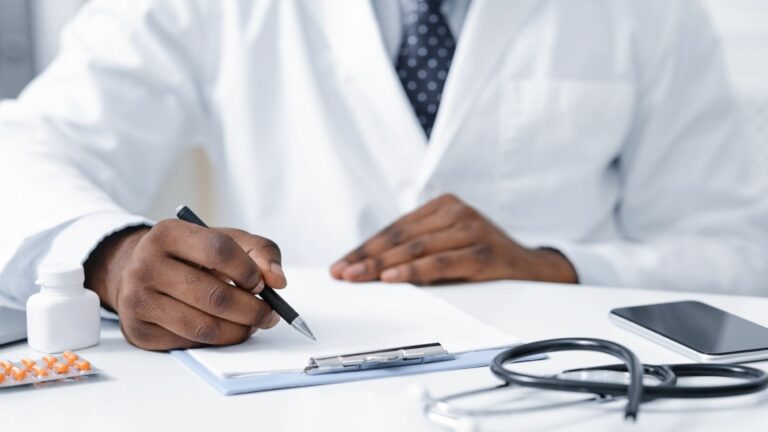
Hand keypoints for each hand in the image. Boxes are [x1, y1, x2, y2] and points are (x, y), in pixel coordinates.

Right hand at [84, 220, 286, 349]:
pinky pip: (189, 343)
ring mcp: (138, 300)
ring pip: (203, 326)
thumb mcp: (224, 240)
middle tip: (269, 314)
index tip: (261, 283)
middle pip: (214, 295)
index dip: (247, 270)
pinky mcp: (138, 331)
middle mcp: (146, 265)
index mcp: (168, 233)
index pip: (218, 251)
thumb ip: (260, 252)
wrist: (139, 271)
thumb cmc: (191, 255)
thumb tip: (278, 281)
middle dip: (252, 309)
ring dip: (238, 330)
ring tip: (252, 324)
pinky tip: (225, 330)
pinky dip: (216, 341)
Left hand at [330, 194, 577, 284]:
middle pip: (400, 237)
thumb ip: (418, 247)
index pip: (395, 228)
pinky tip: (392, 278)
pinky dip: (413, 271)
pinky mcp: (482, 253)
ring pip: (416, 248)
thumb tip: (371, 267)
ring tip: (358, 277)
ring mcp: (471, 230)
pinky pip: (440, 262)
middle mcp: (456, 212)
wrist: (532, 267)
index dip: (366, 247)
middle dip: (367, 257)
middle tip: (342, 273)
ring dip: (382, 265)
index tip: (342, 264)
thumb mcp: (450, 243)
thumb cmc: (484, 255)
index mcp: (444, 205)